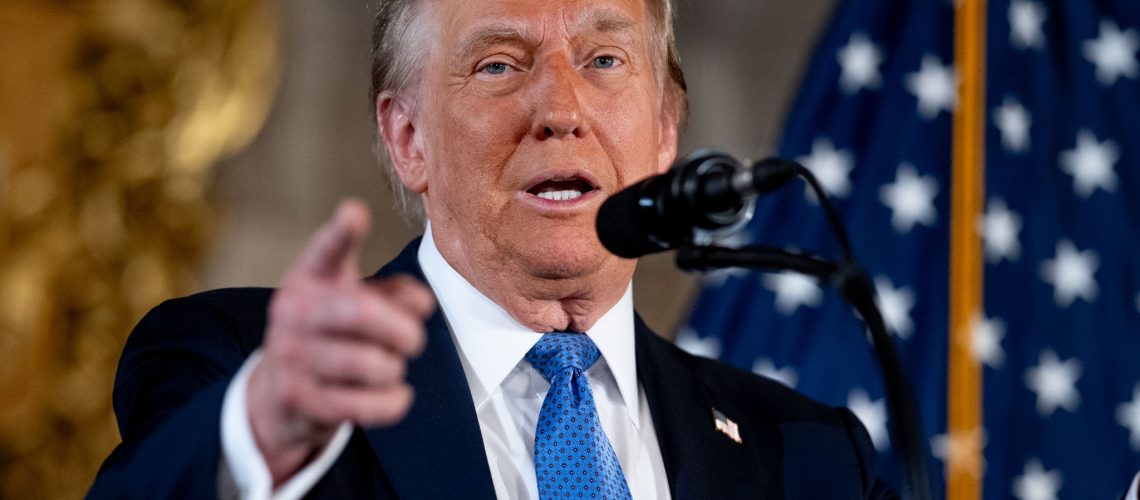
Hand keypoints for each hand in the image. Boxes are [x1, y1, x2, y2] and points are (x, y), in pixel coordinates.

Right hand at [246, 200, 433, 483]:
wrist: (279, 395)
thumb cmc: (330, 336)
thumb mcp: (355, 302)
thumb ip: (393, 294)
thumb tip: (422, 303)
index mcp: (309, 278)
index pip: (325, 250)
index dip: (341, 232)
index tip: (354, 211)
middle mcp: (293, 312)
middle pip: (362, 312)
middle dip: (403, 329)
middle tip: (415, 339)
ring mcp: (291, 356)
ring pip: (370, 363)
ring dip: (394, 368)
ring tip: (389, 367)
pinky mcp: (299, 399)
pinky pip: (366, 404)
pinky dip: (393, 401)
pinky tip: (396, 394)